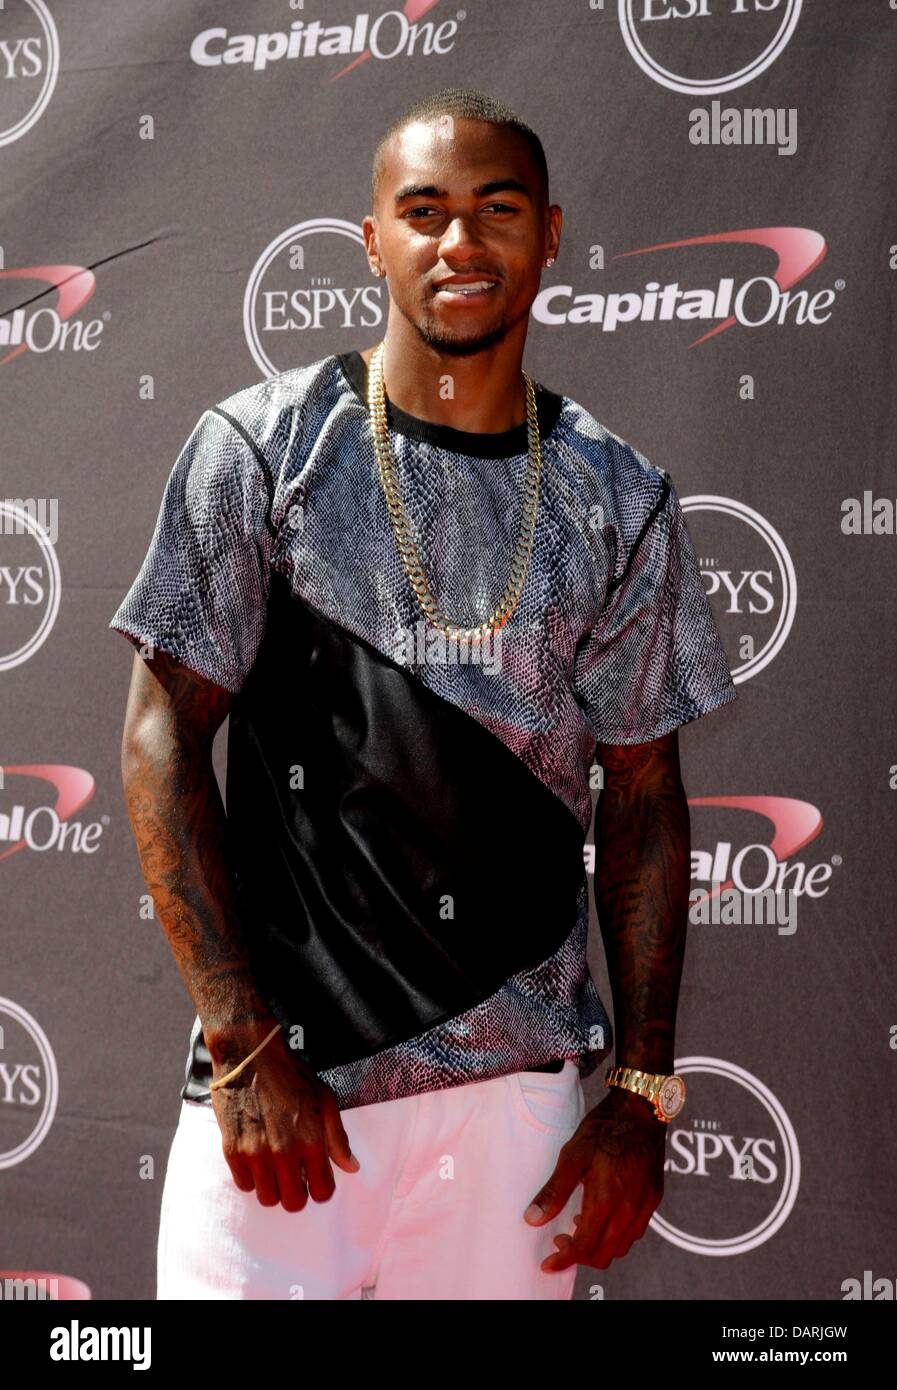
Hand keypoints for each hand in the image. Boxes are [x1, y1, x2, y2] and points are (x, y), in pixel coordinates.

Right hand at [205, 1018, 359, 1211]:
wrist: (250, 1056)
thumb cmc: (290, 1076)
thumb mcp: (324, 1100)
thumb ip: (338, 1138)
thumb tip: (351, 1167)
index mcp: (312, 1141)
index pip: (322, 1192)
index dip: (321, 1187)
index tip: (315, 1177)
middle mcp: (284, 1152)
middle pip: (293, 1203)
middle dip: (297, 1192)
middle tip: (293, 1174)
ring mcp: (256, 1154)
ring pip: (267, 1198)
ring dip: (273, 1186)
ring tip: (274, 1165)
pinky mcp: (232, 1151)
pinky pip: (244, 1185)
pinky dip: (251, 1177)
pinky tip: (256, 1157)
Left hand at [523, 1086, 666, 1270]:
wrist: (641, 1110)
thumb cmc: (605, 1129)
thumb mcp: (572, 1155)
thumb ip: (554, 1191)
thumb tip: (533, 1218)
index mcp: (605, 1201)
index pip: (584, 1247)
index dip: (564, 1259)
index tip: (549, 1263)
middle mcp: (628, 1211)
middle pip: (603, 1254)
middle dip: (580, 1255)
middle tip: (561, 1239)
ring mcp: (644, 1207)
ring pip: (621, 1247)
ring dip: (599, 1247)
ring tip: (579, 1226)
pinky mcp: (653, 1200)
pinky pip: (635, 1232)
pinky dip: (617, 1236)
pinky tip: (604, 1216)